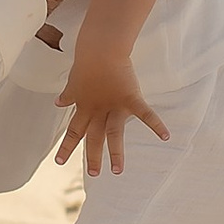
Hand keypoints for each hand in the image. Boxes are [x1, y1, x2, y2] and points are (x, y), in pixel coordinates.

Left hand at [55, 52, 169, 177]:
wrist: (100, 49)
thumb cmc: (87, 63)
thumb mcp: (73, 82)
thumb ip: (68, 95)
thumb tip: (58, 102)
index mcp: (84, 107)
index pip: (73, 131)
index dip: (66, 147)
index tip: (58, 162)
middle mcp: (98, 110)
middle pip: (94, 137)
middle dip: (92, 157)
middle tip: (94, 174)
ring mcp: (114, 106)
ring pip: (114, 133)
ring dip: (115, 152)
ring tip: (118, 170)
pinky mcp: (131, 98)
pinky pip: (145, 114)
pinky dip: (155, 124)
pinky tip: (165, 136)